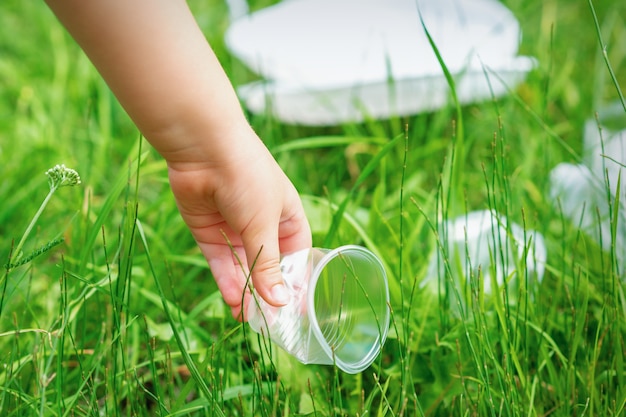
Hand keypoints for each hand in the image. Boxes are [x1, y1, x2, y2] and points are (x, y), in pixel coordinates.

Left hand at [166, 125, 311, 319]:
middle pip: (266, 266)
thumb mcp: (263, 225)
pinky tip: (231, 300)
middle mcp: (262, 224)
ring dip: (244, 291)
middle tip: (265, 323)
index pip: (296, 257)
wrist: (204, 148)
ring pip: (242, 267)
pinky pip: (219, 261)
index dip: (294, 283)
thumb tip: (280, 303)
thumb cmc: (248, 178)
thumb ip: (268, 266)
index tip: (293, 312)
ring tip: (245, 318)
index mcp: (288, 218)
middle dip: (265, 292)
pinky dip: (225, 280)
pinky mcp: (209, 231)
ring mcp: (235, 228)